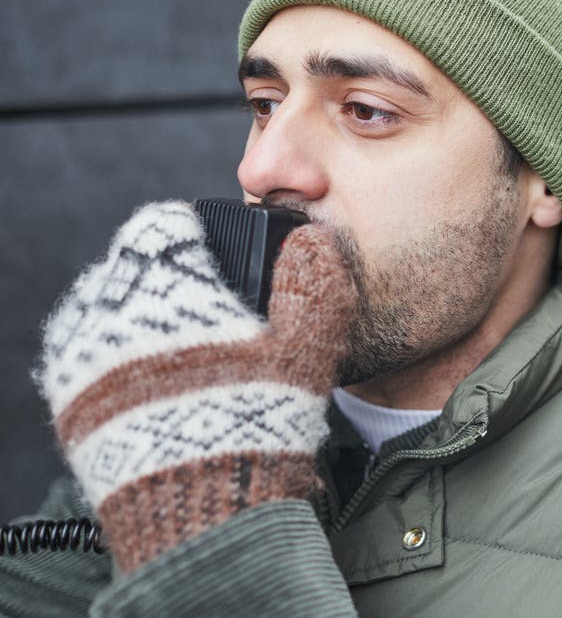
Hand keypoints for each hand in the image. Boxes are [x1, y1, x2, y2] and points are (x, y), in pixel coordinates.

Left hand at [35, 201, 355, 571]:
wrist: (200, 517)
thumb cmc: (255, 426)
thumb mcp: (304, 350)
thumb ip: (312, 287)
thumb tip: (315, 240)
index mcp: (160, 280)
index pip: (166, 224)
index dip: (200, 239)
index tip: (222, 267)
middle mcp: (105, 307)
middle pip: (136, 268)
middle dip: (174, 285)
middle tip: (216, 323)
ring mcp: (78, 354)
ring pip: (112, 311)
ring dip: (146, 323)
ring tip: (191, 363)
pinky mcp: (67, 398)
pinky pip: (93, 356)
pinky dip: (123, 363)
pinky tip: (161, 392)